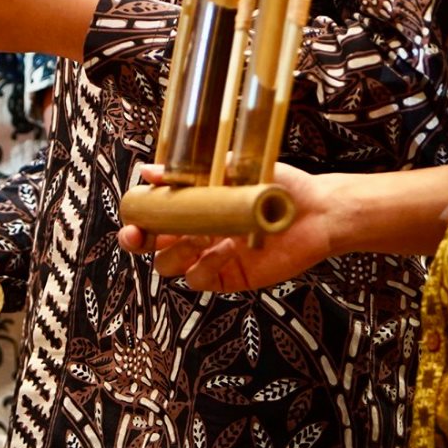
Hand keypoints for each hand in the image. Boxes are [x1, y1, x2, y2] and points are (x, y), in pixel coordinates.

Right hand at [116, 162, 336, 293]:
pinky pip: (200, 279)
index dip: (135, 219)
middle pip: (152, 247)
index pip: (152, 217)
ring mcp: (211, 257)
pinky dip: (204, 267)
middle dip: (139, 242)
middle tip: (137, 235)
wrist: (317, 209)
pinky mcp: (228, 276)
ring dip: (177, 251)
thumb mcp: (234, 168)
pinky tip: (221, 250)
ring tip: (201, 235)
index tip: (130, 215)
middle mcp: (197, 233)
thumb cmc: (279, 184)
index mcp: (194, 207)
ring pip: (170, 266)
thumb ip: (192, 172)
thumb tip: (150, 170)